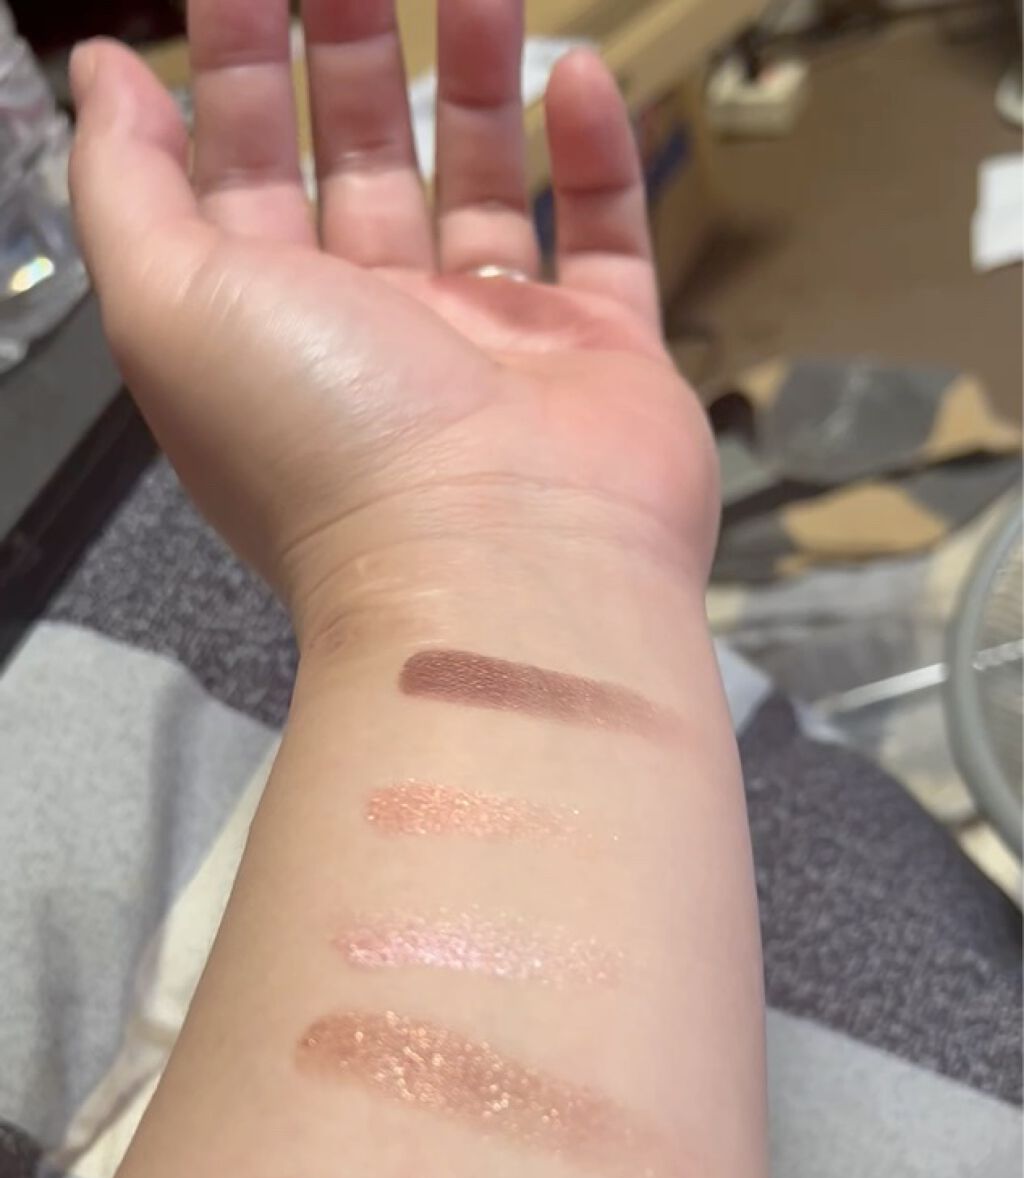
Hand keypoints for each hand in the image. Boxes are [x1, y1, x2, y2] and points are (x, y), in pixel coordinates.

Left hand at [70, 0, 717, 631]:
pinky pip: (603, 238)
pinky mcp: (604, 360)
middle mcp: (380, 340)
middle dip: (354, 52)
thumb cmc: (329, 446)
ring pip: (485, 188)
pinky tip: (580, 74)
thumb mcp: (167, 303)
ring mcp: (496, 350)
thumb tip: (98, 76)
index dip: (237, 66)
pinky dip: (597, 157)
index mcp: (271, 333)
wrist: (501, 570)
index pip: (244, 173)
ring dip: (479, 81)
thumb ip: (122, 182)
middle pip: (363, 165)